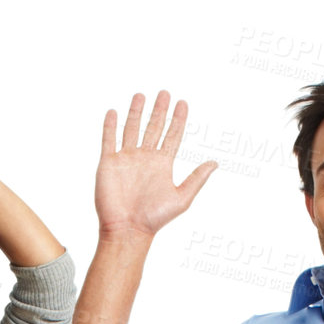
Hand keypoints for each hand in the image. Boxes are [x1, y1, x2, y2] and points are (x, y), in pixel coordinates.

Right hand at [95, 91, 216, 239]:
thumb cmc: (154, 219)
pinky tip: (113, 113)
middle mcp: (145, 159)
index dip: (178, 119)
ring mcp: (126, 160)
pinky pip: (109, 140)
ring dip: (136, 112)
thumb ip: (197, 179)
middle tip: (165, 93)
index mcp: (162, 164)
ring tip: (140, 95)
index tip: (182, 103)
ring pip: (132, 129)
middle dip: (159, 110)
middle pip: (153, 128)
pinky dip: (110, 126)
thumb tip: (215, 163)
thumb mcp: (182, 198)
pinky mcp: (108, 164)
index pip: (172, 135)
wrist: (127, 229)